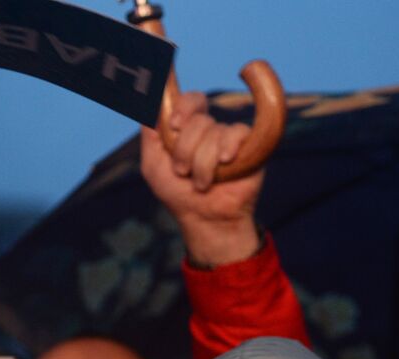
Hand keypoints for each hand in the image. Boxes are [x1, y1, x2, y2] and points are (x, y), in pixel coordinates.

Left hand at [141, 91, 263, 266]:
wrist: (204, 220)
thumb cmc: (178, 195)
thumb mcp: (153, 165)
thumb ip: (150, 133)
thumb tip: (149, 98)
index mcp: (189, 129)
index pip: (192, 101)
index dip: (184, 108)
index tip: (174, 126)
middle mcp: (211, 131)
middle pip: (199, 120)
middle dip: (186, 150)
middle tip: (183, 172)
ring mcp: (229, 139)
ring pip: (215, 132)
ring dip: (203, 164)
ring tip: (202, 183)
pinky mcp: (249, 148)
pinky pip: (238, 132)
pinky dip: (228, 148)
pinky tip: (225, 165)